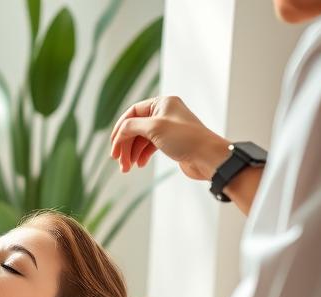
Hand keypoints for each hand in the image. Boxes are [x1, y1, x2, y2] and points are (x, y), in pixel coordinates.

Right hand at [110, 95, 231, 179]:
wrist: (207, 157)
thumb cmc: (185, 138)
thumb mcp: (154, 127)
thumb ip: (132, 126)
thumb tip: (119, 131)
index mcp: (162, 103)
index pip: (132, 113)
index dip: (120, 129)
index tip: (113, 147)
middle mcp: (164, 113)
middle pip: (135, 128)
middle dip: (125, 146)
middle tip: (119, 162)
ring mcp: (167, 128)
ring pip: (141, 139)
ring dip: (131, 153)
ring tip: (127, 168)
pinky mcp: (170, 142)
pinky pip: (149, 146)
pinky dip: (141, 155)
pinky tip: (139, 164)